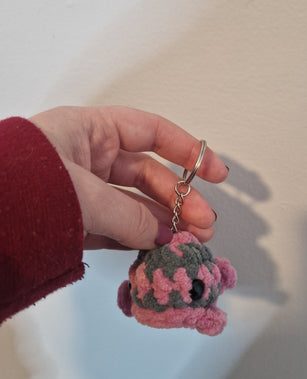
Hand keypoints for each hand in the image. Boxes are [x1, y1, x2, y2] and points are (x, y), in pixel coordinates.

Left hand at [30, 106, 227, 249]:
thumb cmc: (19, 185)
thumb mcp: (81, 194)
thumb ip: (129, 215)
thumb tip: (166, 235)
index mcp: (91, 131)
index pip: (152, 133)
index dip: (188, 150)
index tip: (215, 172)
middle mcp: (92, 158)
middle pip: (150, 175)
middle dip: (180, 198)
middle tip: (203, 223)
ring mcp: (87, 191)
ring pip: (137, 204)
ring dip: (165, 222)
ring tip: (190, 239)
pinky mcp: (81, 220)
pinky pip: (120, 226)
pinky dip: (140, 237)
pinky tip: (160, 246)